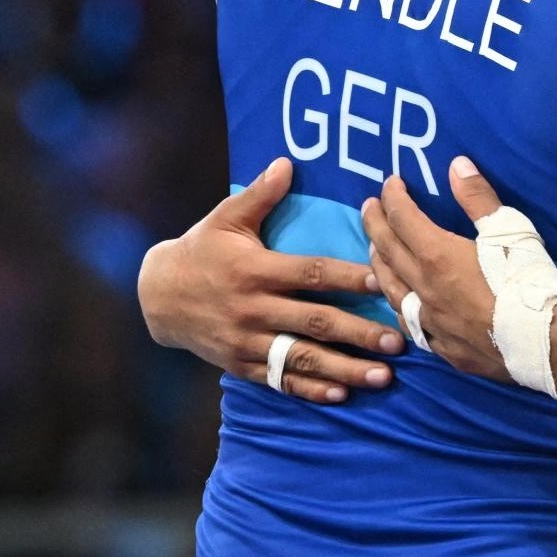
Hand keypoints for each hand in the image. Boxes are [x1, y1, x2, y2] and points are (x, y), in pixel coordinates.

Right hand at [137, 157, 404, 403]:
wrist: (158, 296)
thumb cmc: (201, 249)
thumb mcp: (225, 218)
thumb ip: (259, 194)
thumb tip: (287, 162)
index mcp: (254, 271)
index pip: (309, 274)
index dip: (346, 277)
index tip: (381, 281)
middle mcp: (252, 309)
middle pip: (314, 323)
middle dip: (359, 333)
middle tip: (398, 342)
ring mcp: (246, 341)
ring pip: (302, 358)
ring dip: (344, 369)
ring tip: (382, 377)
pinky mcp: (241, 364)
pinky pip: (279, 380)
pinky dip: (310, 389)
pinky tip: (341, 394)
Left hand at [361, 160, 513, 383]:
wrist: (544, 341)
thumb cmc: (527, 280)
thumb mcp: (508, 229)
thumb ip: (478, 198)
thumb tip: (456, 165)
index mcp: (437, 256)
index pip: (402, 219)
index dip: (393, 197)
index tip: (390, 182)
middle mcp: (424, 288)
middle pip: (388, 252)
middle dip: (375, 225)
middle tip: (368, 207)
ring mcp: (430, 321)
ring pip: (391, 291)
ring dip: (379, 266)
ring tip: (375, 251)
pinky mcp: (443, 347)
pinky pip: (409, 324)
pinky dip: (399, 306)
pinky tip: (401, 306)